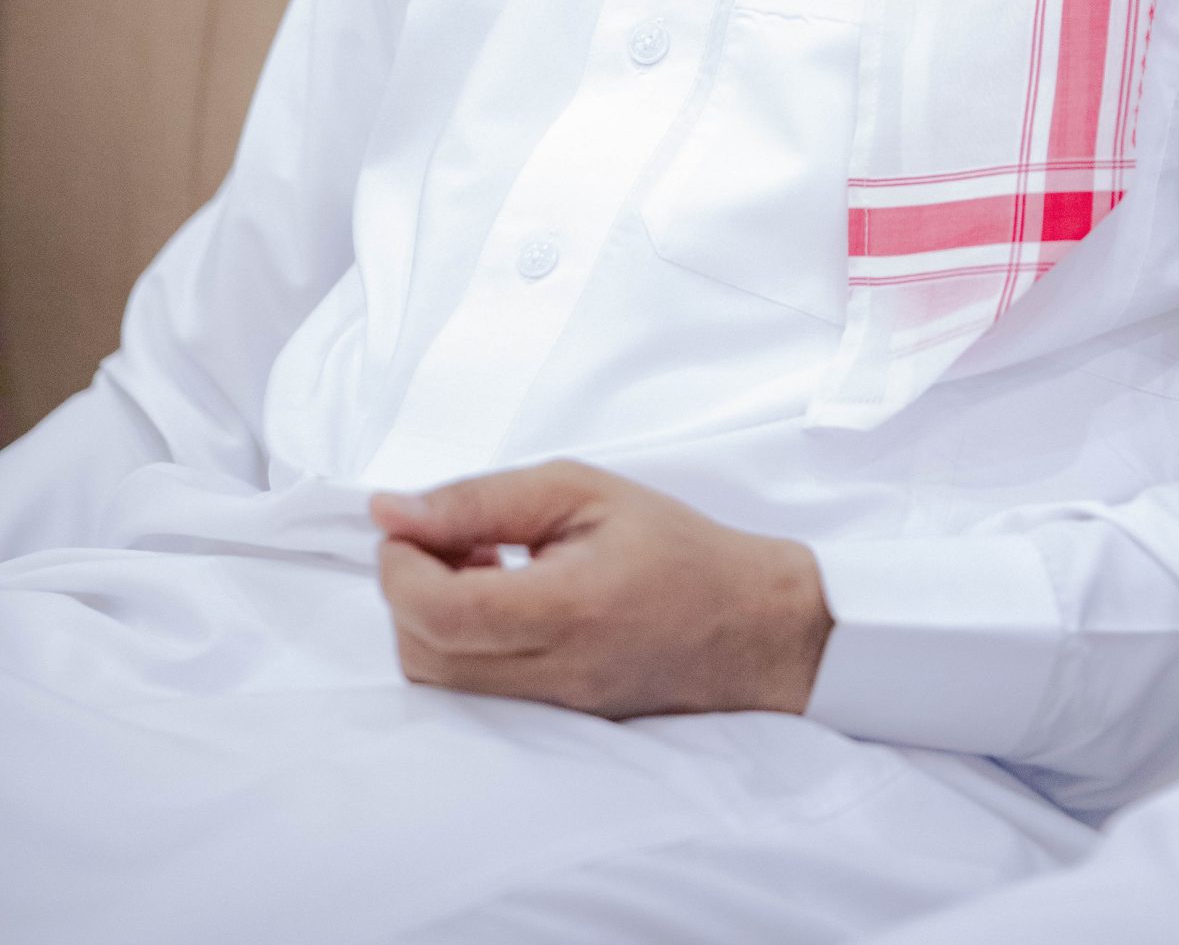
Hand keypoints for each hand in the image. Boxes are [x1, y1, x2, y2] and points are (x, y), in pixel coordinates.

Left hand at [370, 459, 831, 717]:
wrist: (750, 625)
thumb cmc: (674, 547)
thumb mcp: (581, 490)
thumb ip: (481, 500)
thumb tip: (390, 512)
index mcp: (567, 609)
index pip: (441, 612)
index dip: (401, 566)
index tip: (409, 524)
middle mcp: (552, 675)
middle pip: (424, 656)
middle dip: (408, 590)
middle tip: (447, 536)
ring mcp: (549, 713)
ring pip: (437, 684)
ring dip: (429, 620)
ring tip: (477, 565)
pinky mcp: (548, 726)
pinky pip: (468, 698)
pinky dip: (457, 647)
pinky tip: (496, 602)